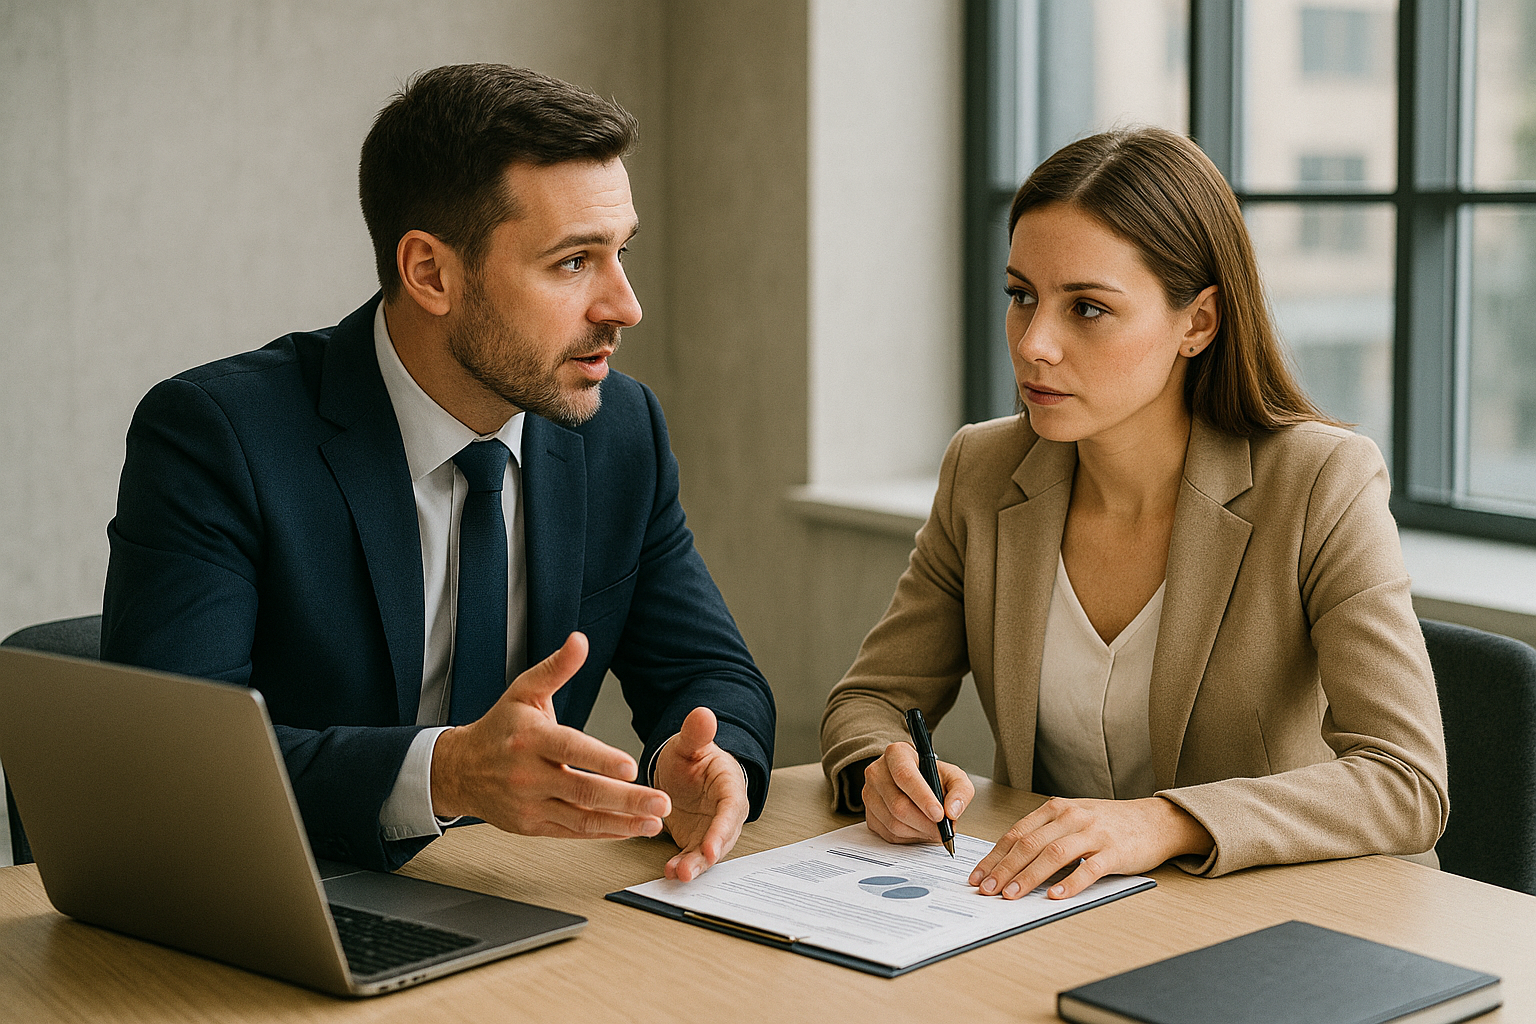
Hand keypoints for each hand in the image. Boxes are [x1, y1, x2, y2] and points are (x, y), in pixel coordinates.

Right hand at [430, 632, 671, 838]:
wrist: (459, 770)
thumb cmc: (499, 727)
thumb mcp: (524, 691)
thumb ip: (557, 668)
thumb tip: (580, 641)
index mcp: (530, 738)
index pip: (570, 748)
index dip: (600, 759)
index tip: (630, 767)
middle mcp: (528, 774)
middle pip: (583, 790)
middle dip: (627, 798)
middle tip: (662, 801)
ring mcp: (529, 804)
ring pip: (582, 817)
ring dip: (622, 822)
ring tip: (655, 821)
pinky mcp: (531, 825)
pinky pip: (572, 832)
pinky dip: (603, 832)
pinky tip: (629, 828)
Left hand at [653, 707, 748, 880]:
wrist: (685, 771)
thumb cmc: (692, 757)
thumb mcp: (689, 743)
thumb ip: (697, 733)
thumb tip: (703, 713)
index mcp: (729, 787)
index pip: (731, 810)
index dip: (721, 830)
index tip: (710, 846)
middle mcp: (725, 813)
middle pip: (723, 838)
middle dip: (708, 856)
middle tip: (690, 870)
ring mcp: (711, 829)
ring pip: (708, 852)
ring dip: (695, 866)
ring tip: (678, 875)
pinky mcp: (696, 841)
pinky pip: (692, 856)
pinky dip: (682, 865)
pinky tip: (669, 872)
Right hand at [861, 741, 974, 845]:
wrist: (915, 781)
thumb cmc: (932, 776)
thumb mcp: (953, 776)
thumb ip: (960, 790)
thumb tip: (952, 811)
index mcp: (896, 754)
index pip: (905, 775)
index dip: (922, 797)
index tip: (939, 814)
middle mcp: (877, 772)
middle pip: (898, 804)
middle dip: (925, 823)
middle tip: (943, 830)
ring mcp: (869, 794)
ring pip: (893, 823)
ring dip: (919, 832)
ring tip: (934, 829)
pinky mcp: (868, 815)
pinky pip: (888, 834)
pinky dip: (909, 838)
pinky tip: (920, 830)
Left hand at [969, 796, 1213, 899]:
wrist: (1154, 820)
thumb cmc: (1110, 823)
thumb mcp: (1073, 818)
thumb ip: (1045, 833)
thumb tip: (1009, 861)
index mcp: (1056, 809)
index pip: (1016, 834)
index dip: (994, 856)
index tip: (977, 876)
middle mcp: (1072, 817)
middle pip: (1029, 844)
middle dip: (1003, 869)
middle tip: (986, 889)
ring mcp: (1094, 833)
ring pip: (1053, 855)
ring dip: (1028, 877)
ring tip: (1011, 895)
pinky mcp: (1114, 851)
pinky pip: (1088, 869)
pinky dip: (1069, 884)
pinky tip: (1054, 896)